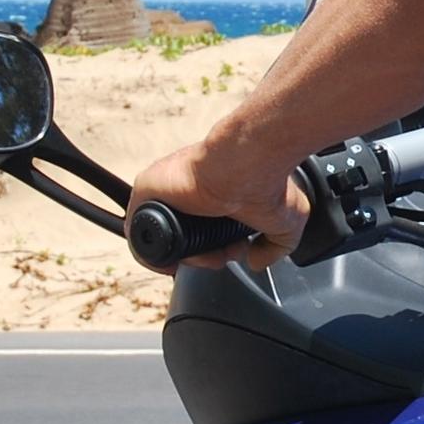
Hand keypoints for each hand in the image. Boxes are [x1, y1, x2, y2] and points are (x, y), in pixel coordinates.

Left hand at [127, 131, 310, 269]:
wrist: (250, 162)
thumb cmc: (268, 181)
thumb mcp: (285, 222)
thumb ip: (274, 246)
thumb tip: (257, 261)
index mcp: (211, 192)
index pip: (202, 229)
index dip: (216, 249)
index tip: (234, 251)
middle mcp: (187, 191)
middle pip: (183, 238)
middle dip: (203, 255)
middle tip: (222, 256)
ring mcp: (166, 190)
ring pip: (164, 238)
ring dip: (185, 256)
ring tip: (205, 257)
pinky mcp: (147, 189)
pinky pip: (139, 233)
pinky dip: (153, 253)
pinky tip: (176, 260)